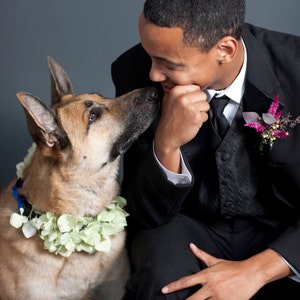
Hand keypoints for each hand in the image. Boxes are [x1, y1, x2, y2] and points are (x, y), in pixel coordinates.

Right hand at [154, 85, 208, 171]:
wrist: (167, 137)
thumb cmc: (169, 120)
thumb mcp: (167, 100)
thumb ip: (177, 91)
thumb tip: (188, 81)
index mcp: (176, 91)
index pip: (196, 87)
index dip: (194, 96)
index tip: (187, 103)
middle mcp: (182, 98)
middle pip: (203, 95)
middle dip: (199, 104)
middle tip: (189, 111)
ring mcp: (190, 108)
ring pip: (206, 105)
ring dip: (200, 112)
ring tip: (190, 116)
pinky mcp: (196, 117)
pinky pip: (206, 115)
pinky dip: (200, 120)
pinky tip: (191, 122)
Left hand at [161, 243, 290, 299]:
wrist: (250, 274)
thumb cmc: (231, 267)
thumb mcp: (215, 261)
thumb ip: (201, 255)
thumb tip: (191, 246)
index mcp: (206, 275)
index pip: (186, 281)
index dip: (174, 286)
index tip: (164, 289)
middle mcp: (211, 286)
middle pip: (192, 299)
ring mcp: (219, 296)